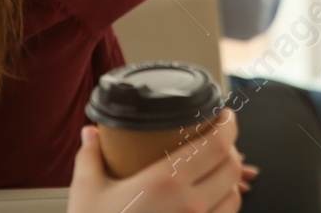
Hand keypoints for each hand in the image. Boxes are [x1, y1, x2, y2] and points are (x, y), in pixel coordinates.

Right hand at [68, 110, 245, 212]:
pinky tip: (208, 201)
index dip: (229, 126)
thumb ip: (91, 155)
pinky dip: (223, 205)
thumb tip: (91, 133)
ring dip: (229, 180)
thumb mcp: (87, 190)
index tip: (226, 116)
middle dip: (231, 149)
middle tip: (219, 140)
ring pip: (234, 197)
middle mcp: (190, 206)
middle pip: (232, 168)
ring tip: (215, 171)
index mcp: (166, 182)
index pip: (217, 146)